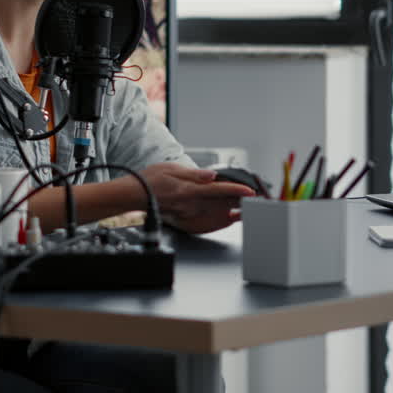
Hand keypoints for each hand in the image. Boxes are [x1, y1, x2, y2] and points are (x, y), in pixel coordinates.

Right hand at [136, 163, 254, 233]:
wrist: (133, 196)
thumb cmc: (150, 180)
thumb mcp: (172, 169)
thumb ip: (194, 174)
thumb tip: (211, 176)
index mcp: (189, 191)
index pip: (218, 190)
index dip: (237, 191)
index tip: (251, 192)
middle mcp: (191, 205)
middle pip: (221, 204)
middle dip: (241, 202)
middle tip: (259, 200)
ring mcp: (189, 214)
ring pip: (217, 214)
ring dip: (234, 211)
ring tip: (250, 207)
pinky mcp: (186, 220)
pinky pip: (208, 222)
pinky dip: (222, 220)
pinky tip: (231, 216)